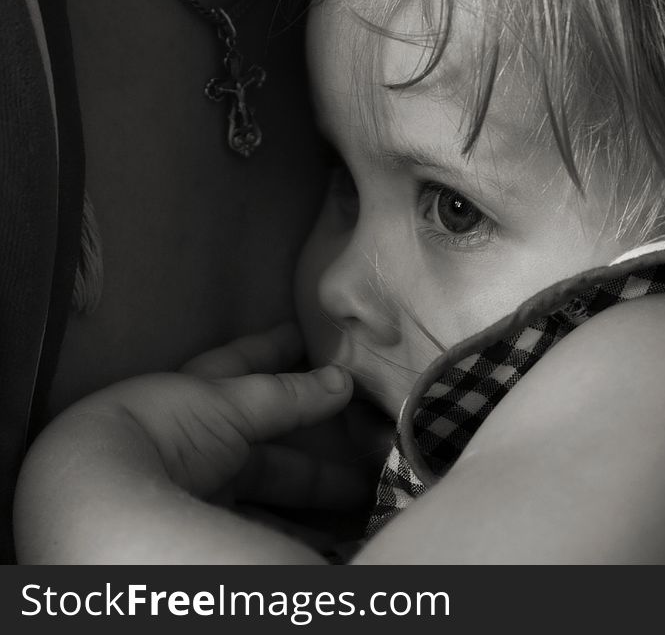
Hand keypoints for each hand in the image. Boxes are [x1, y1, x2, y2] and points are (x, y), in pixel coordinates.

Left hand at [15, 323, 370, 563]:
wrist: (100, 503)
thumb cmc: (163, 436)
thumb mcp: (229, 405)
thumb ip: (286, 394)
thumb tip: (342, 378)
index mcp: (191, 399)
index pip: (240, 367)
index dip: (274, 351)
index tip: (306, 335)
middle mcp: (192, 445)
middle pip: (263, 441)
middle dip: (312, 440)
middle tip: (361, 436)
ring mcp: (198, 492)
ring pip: (267, 487)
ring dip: (312, 490)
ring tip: (361, 494)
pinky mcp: (205, 532)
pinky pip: (260, 525)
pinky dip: (295, 527)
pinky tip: (328, 533)